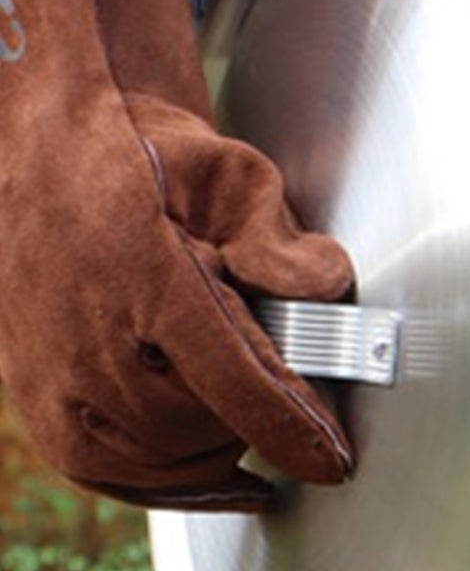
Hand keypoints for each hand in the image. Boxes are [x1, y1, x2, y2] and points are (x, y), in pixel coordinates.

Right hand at [0, 0, 354, 508]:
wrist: (8, 97)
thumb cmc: (121, 116)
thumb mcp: (216, 155)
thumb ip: (276, 231)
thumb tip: (334, 294)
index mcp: (141, 268)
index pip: (239, 383)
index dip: (295, 430)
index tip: (336, 458)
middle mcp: (82, 324)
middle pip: (188, 432)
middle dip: (250, 446)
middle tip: (306, 452)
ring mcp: (37, 355)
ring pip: (132, 456)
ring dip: (198, 474)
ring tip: (252, 468)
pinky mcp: (16, 371)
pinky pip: (84, 453)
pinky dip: (140, 470)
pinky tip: (185, 466)